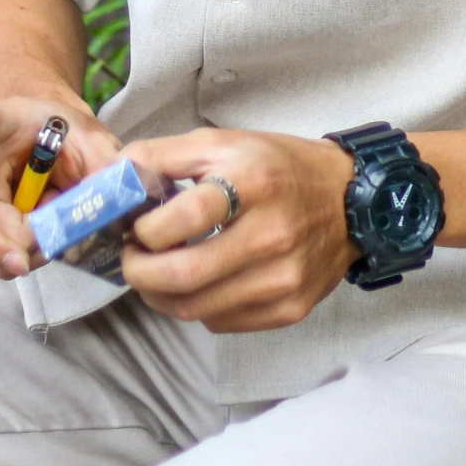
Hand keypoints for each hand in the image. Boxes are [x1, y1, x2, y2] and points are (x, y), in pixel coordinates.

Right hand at [0, 94, 118, 278]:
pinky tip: (41, 240)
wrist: (54, 141)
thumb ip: (104, 162)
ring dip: (8, 251)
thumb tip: (114, 196)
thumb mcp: (93, 138)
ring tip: (50, 240)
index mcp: (1, 118)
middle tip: (21, 261)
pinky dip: (16, 256)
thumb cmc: (69, 134)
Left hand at [119, 129, 354, 333]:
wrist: (350, 202)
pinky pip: (221, 322)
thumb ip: (164, 155)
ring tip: (155, 272)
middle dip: (140, 273)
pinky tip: (197, 283)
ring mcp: (282, 279)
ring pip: (197, 309)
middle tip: (131, 260)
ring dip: (161, 295)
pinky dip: (197, 306)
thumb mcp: (224, 143)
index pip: (182, 217)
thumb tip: (115, 173)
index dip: (144, 229)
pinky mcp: (288, 310)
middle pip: (184, 276)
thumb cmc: (279, 167)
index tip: (133, 227)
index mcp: (253, 182)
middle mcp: (271, 234)